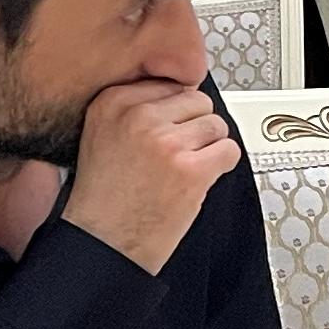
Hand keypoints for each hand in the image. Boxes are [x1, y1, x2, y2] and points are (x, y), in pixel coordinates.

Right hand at [59, 77, 237, 274]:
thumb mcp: (100, 135)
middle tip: (174, 156)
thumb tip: (183, 90)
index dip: (174, 112)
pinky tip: (198, 179)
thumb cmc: (103, 198)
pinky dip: (221, 165)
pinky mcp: (191, 170)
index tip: (166, 132)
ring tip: (181, 171)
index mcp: (113, 102)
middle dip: (193, 128)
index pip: (170, 84)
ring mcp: (166, 143)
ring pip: (216, 125)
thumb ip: (135, 108)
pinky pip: (228, 150)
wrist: (103, 244)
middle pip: (197, 101)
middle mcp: (138, 117)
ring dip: (207, 148)